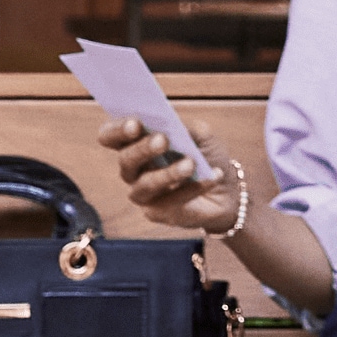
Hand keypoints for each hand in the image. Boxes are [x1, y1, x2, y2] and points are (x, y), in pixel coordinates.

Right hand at [98, 116, 239, 232]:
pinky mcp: (158, 213)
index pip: (110, 136)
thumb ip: (188, 128)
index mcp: (134, 143)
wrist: (226, 191)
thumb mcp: (202, 136)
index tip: (134, 123)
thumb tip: (177, 126)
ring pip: (145, 185)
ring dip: (168, 173)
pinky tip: (212, 176)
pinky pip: (172, 202)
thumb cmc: (206, 157)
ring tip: (190, 164)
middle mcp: (133, 170)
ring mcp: (143, 194)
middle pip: (125, 160)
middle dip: (143, 149)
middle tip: (162, 140)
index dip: (117, 130)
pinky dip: (193, 188)